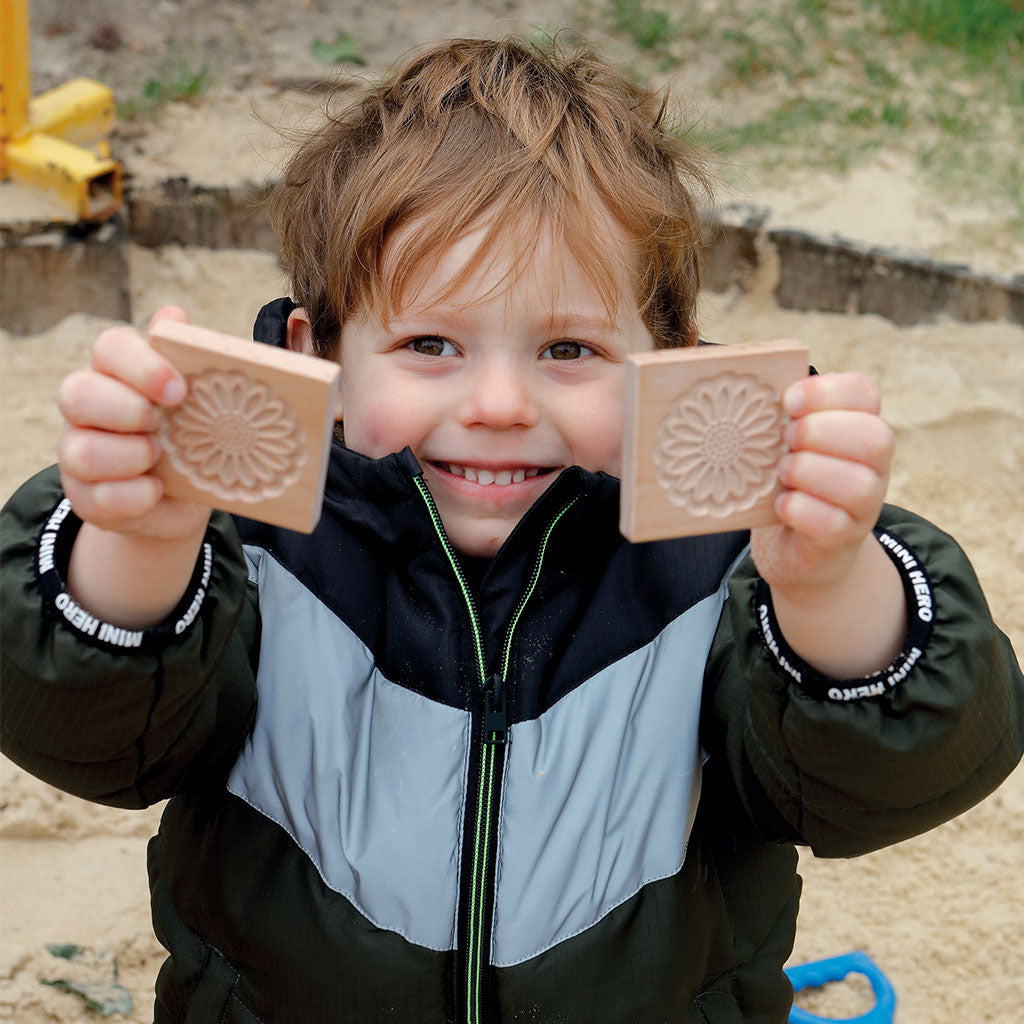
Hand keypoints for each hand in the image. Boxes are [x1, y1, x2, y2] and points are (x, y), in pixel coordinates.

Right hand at [57, 306, 211, 542]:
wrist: (178, 499)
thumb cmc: (187, 437)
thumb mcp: (195, 402)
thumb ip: (185, 359)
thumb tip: (174, 314)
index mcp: (116, 374)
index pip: (110, 347)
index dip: (142, 366)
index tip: (179, 390)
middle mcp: (87, 409)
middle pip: (77, 392)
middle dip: (128, 410)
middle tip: (162, 424)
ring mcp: (78, 453)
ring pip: (81, 450)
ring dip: (131, 456)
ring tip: (159, 458)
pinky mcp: (84, 496)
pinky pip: (99, 497)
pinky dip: (135, 496)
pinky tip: (156, 490)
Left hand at [751, 371, 893, 596]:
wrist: (800, 546)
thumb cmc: (789, 480)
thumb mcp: (787, 443)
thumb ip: (780, 416)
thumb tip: (745, 386)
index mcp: (859, 426)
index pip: (863, 393)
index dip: (826, 392)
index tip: (788, 401)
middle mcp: (873, 464)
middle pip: (874, 437)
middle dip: (820, 432)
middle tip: (785, 440)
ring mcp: (866, 505)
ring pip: (859, 484)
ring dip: (810, 472)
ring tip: (782, 473)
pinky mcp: (845, 539)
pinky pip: (833, 524)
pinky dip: (801, 510)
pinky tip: (780, 505)